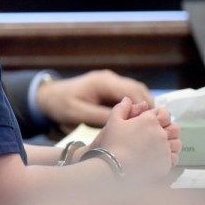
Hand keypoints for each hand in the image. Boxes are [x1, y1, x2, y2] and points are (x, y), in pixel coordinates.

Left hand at [36, 69, 152, 130]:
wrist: (47, 96)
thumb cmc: (60, 105)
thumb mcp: (78, 113)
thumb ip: (101, 117)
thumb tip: (125, 123)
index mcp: (103, 82)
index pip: (132, 91)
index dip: (145, 107)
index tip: (153, 122)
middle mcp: (109, 79)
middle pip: (138, 89)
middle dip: (149, 106)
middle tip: (157, 125)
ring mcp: (109, 82)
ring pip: (135, 91)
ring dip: (144, 106)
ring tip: (151, 124)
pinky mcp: (108, 88)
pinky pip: (128, 95)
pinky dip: (136, 105)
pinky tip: (138, 121)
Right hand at [90, 97, 178, 180]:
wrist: (114, 166)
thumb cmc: (112, 143)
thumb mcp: (113, 121)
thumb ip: (122, 108)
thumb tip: (128, 99)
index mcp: (149, 120)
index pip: (163, 113)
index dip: (159, 115)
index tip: (154, 121)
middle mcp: (160, 133)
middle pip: (175, 127)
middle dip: (169, 128)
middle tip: (159, 133)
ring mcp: (165, 149)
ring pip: (177, 143)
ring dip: (171, 143)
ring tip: (160, 146)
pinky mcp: (166, 163)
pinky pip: (175, 158)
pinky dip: (170, 156)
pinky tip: (160, 157)